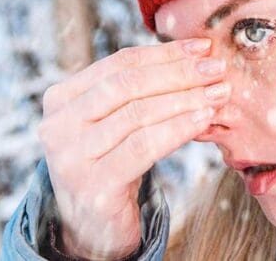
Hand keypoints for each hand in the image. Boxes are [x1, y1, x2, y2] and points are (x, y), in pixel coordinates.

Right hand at [37, 38, 228, 258]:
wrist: (94, 228)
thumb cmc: (113, 164)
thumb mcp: (116, 122)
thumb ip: (138, 91)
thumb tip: (195, 55)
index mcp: (61, 99)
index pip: (118, 64)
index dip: (164, 53)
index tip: (202, 47)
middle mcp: (57, 125)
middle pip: (127, 85)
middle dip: (177, 73)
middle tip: (215, 68)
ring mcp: (72, 157)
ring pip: (138, 114)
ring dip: (185, 99)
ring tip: (218, 92)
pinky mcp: (94, 186)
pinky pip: (143, 147)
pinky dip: (178, 128)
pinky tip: (204, 119)